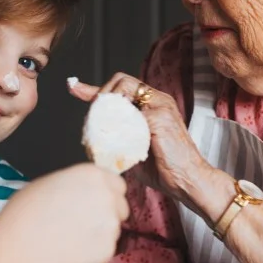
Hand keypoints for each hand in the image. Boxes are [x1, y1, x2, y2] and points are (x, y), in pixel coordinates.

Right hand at [0, 164, 129, 262]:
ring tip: (71, 240)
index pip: (116, 183)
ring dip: (99, 234)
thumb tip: (78, 193)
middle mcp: (107, 196)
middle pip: (120, 206)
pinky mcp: (108, 249)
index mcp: (92, 175)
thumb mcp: (47, 184)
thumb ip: (73, 185)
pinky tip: (71, 252)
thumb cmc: (24, 214)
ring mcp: (111, 223)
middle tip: (85, 224)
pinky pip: (105, 250)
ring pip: (113, 229)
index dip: (106, 193)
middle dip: (108, 214)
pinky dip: (93, 253)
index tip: (96, 203)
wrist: (21, 249)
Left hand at [69, 74, 213, 206]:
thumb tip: (96, 143)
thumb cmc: (165, 169)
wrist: (188, 181)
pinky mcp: (160, 118)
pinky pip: (130, 112)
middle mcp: (158, 100)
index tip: (74, 88)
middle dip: (101, 95)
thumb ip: (118, 139)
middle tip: (93, 117)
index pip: (121, 88)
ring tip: (102, 127)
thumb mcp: (134, 149)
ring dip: (108, 105)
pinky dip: (118, 123)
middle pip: (121, 81)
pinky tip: (115, 138)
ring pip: (125, 89)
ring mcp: (161, 106)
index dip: (94, 88)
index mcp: (153, 105)